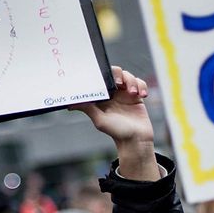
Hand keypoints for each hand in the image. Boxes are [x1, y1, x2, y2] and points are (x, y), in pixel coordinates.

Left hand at [75, 66, 158, 181]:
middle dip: (118, 74)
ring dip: (132, 81)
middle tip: (120, 83)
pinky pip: (139, 83)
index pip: (101, 78)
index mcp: (102, 97)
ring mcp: (125, 94)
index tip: (106, 76)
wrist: (136, 140)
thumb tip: (70, 104)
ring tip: (133, 93)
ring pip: (128, 76)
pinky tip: (142, 95)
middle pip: (115, 73)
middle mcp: (113, 93)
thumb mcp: (100, 120)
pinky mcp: (136, 96)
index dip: (103, 73)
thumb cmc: (116, 132)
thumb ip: (87, 109)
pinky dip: (141, 86)